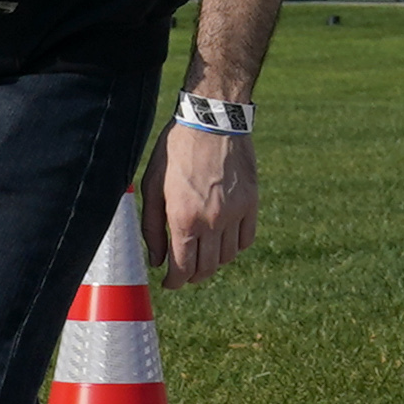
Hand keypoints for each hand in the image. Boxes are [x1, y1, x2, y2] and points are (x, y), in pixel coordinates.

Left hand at [147, 115, 258, 286]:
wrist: (212, 120)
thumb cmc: (175, 150)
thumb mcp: (152, 186)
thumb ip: (152, 227)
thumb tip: (156, 261)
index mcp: (183, 218)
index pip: (182, 269)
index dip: (174, 282)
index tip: (170, 283)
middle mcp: (212, 221)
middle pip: (206, 268)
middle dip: (192, 276)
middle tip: (184, 273)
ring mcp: (235, 213)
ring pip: (227, 257)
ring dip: (213, 263)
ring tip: (202, 256)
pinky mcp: (251, 203)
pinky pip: (246, 239)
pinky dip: (234, 248)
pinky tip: (223, 241)